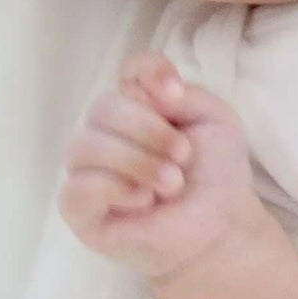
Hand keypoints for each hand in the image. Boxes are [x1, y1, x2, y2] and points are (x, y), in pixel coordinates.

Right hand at [59, 52, 269, 282]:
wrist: (219, 227)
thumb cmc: (216, 173)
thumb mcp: (217, 121)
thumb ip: (187, 94)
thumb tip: (149, 88)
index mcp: (142, 107)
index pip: (130, 71)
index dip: (149, 73)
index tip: (175, 95)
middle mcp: (108, 133)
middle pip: (104, 107)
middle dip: (149, 130)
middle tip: (184, 156)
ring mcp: (89, 170)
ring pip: (85, 145)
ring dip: (137, 161)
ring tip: (172, 183)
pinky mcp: (79, 208)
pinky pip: (77, 187)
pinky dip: (115, 188)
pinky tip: (143, 199)